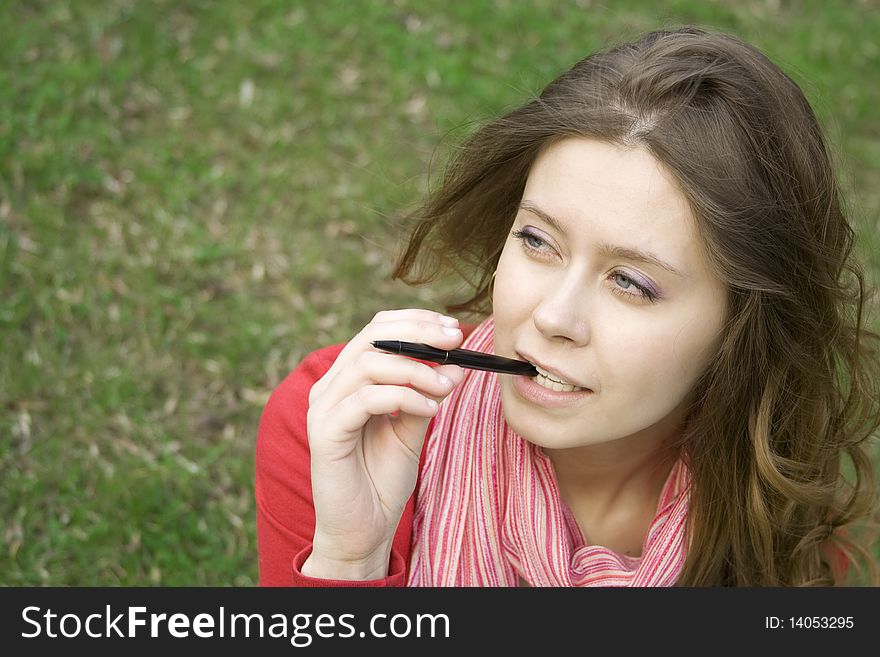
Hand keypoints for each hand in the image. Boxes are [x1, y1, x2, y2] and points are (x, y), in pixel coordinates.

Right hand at [303, 309, 464, 578]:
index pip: (376, 329)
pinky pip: (365, 400)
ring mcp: (322, 408)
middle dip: (417, 334)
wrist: (362, 531)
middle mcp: (329, 387)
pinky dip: (402, 397)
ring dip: (414, 370)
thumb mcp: (413, 427)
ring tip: (445, 387)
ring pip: (368, 364)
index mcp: (348, 380)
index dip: (414, 321)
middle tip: (454, 341)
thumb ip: (428, 393)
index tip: (452, 328)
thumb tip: (457, 361)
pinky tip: (430, 411)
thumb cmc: (382, 479)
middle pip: (371, 338)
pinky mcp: (324, 433)